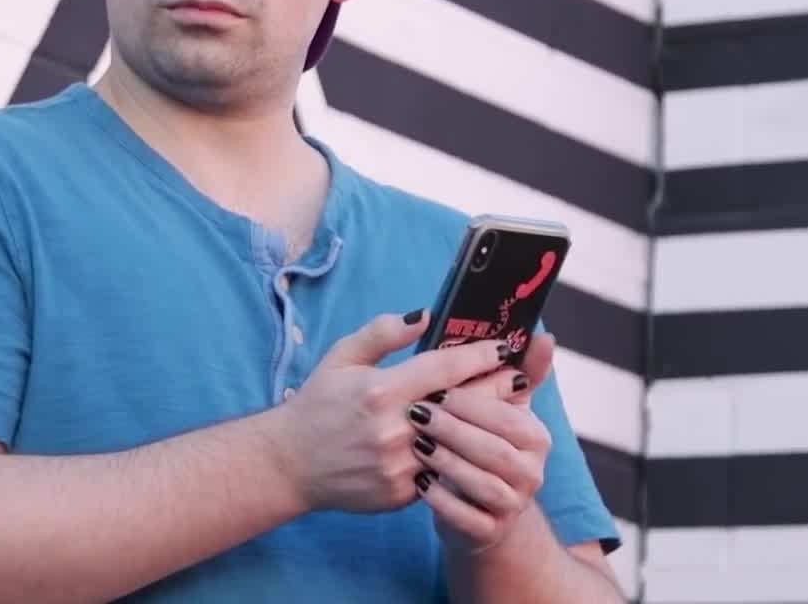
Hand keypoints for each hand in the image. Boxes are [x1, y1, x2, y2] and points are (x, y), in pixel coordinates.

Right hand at [268, 310, 515, 514]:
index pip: (444, 368)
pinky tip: (468, 447)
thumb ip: (383, 333)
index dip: (478, 355)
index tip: (502, 346)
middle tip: (517, 378)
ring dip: (481, 427)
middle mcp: (393, 429)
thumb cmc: (317, 404)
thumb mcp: (341, 357)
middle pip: (462, 406)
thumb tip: (424, 316)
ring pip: (456, 444)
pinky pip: (439, 472)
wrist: (290, 463)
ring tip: (502, 411)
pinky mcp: (399, 493)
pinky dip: (453, 457)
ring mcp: (399, 465)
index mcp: (380, 390)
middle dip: (495, 389)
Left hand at [407, 331, 557, 552]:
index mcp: (534, 436)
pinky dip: (443, 501)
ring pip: (484, 484)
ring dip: (449, 463)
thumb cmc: (478, 443)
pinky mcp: (489, 531)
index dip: (471, 402)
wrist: (474, 507)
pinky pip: (467, 518)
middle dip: (456, 430)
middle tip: (418, 414)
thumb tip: (544, 335)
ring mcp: (513, 504)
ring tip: (417, 445)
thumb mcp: (497, 407)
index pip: (507, 415)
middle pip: (495, 449)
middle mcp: (532, 472)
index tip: (436, 389)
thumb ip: (518, 371)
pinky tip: (420, 483)